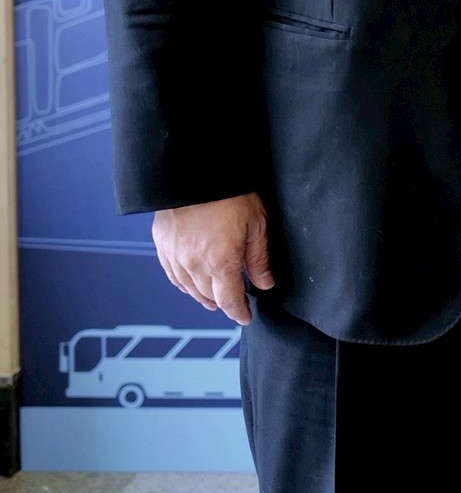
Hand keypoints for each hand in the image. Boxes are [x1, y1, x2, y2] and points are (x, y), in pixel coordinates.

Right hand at [151, 193, 272, 325]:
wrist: (195, 174)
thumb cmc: (230, 195)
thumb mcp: (257, 225)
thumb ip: (259, 259)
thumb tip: (265, 283)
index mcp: (220, 262)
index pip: (229, 300)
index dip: (238, 312)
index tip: (245, 317)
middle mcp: (194, 265)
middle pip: (208, 296)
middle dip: (223, 303)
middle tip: (233, 304)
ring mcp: (175, 257)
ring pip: (188, 288)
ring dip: (202, 296)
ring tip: (212, 299)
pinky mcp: (163, 246)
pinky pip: (173, 275)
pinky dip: (184, 284)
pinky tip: (190, 284)